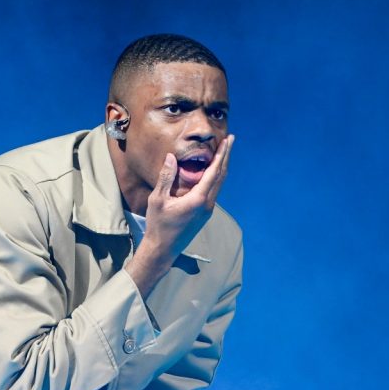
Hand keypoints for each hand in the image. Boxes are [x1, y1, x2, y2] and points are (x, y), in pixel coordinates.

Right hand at [144, 134, 233, 261]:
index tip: (226, 141)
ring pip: (219, 185)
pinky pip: (214, 192)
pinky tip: (213, 173)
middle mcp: (207, 204)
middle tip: (230, 140)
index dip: (221, 155)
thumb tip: (171, 157)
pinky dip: (216, 178)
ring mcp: (207, 211)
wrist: (162, 249)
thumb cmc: (158, 225)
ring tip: (224, 153)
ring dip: (222, 167)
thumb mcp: (157, 200)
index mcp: (198, 199)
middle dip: (226, 157)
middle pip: (221, 176)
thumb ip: (166, 178)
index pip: (214, 172)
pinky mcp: (204, 215)